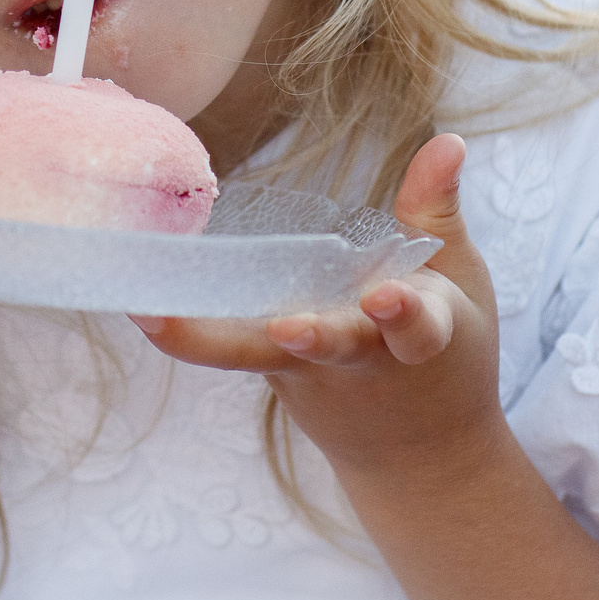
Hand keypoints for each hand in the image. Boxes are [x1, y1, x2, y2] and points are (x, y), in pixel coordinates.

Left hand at [129, 134, 501, 476]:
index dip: (402, 314)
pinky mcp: (269, 373)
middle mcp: (361, 360)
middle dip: (315, 337)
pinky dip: (186, 332)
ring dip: (208, 339)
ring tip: (156, 317)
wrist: (424, 461)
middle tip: (289, 329)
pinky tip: (138, 304)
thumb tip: (448, 138)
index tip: (384, 298)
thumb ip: (437, 212)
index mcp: (423, 336)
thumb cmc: (446, 353)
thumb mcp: (460, 284)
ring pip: (255, 355)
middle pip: (333, 347)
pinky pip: (228, 349)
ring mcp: (309, 373)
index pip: (416, 326)